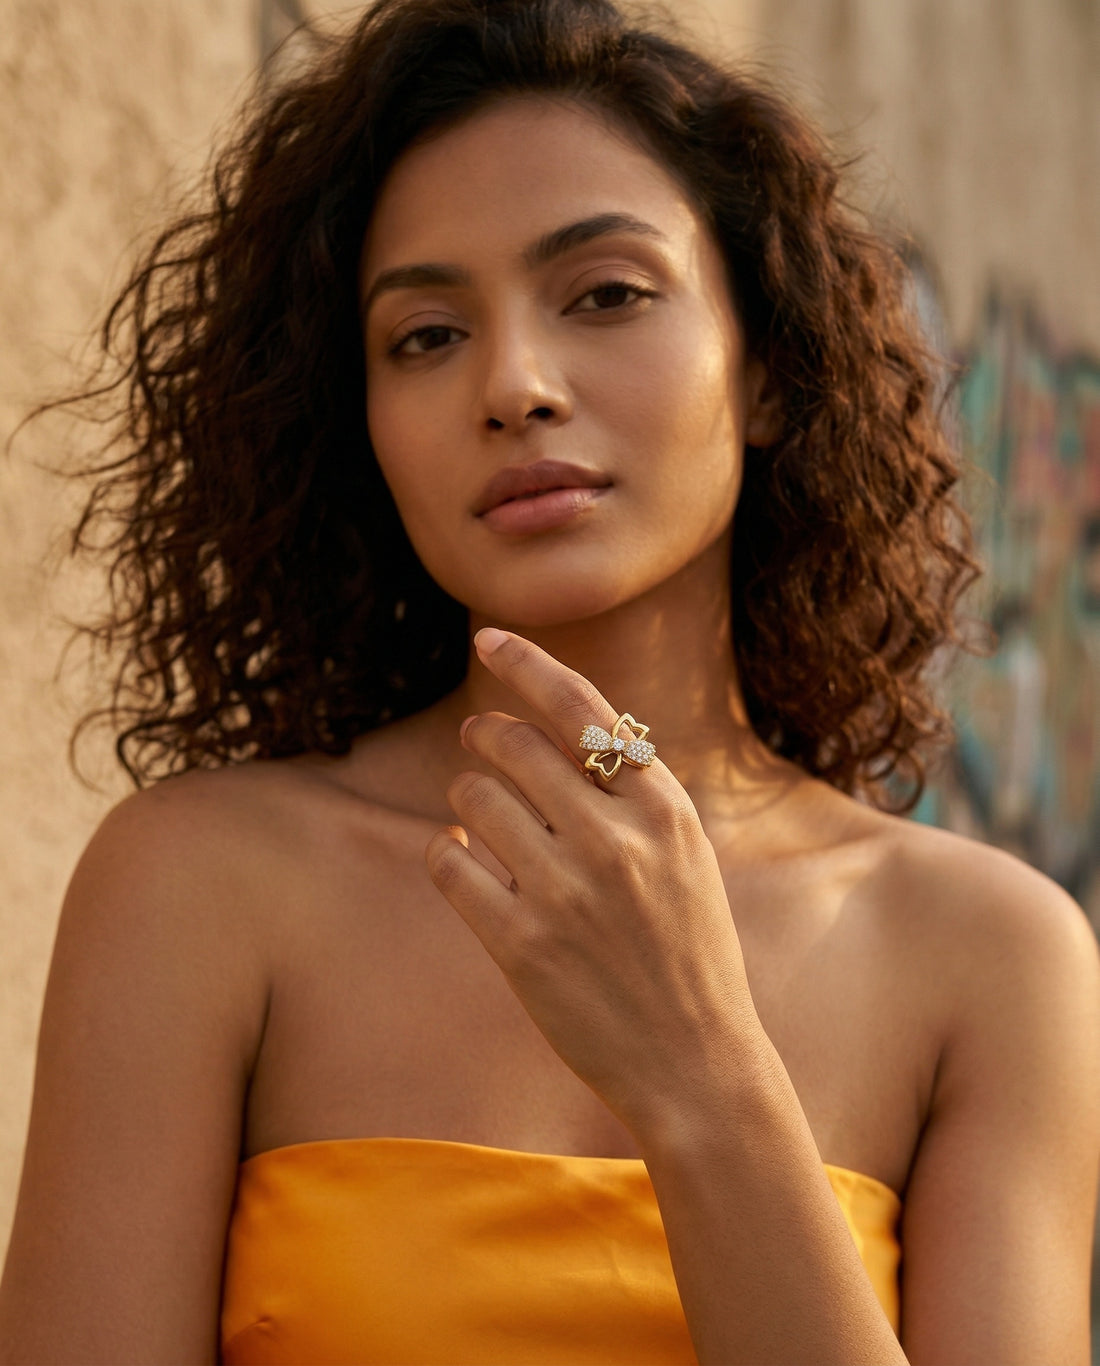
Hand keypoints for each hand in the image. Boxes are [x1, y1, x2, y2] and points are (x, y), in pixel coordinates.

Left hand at [424, 628, 762, 1142]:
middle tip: (479, 739)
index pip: (583, 707)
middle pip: (513, 743)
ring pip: (473, 794)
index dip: (526, 662)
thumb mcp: (684, 856)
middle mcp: (616, 840)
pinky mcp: (521, 944)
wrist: (697, 1063)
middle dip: (484, 733)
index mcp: (664, 809)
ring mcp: (566, 892)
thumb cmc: (688, 952)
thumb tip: (549, 731)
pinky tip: (465, 858)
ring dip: (466, 792)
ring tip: (478, 811)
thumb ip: (631, 794)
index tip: (486, 637)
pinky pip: (450, 861)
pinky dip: (449, 850)